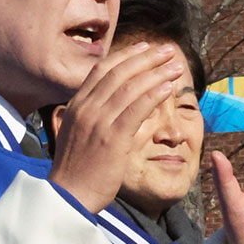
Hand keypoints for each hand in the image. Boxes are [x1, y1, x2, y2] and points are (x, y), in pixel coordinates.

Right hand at [48, 42, 185, 212]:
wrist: (67, 196)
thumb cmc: (77, 171)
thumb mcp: (78, 134)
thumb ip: (96, 117)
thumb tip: (121, 106)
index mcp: (76, 106)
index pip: (102, 70)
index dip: (126, 55)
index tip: (145, 47)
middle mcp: (85, 109)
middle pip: (119, 72)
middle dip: (146, 57)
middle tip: (168, 50)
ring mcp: (97, 122)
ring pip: (130, 87)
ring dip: (156, 73)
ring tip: (175, 66)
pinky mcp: (112, 138)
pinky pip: (136, 109)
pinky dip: (154, 94)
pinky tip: (169, 87)